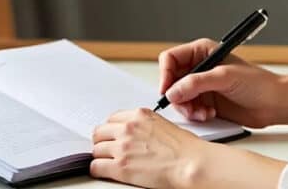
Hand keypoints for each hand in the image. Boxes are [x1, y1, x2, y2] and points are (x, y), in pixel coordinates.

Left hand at [90, 107, 209, 188]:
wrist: (191, 163)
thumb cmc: (185, 148)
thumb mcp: (163, 125)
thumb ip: (144, 126)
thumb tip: (136, 135)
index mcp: (139, 115)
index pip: (112, 119)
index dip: (110, 130)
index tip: (111, 136)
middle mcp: (128, 128)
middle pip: (100, 132)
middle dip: (102, 141)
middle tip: (106, 149)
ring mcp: (122, 147)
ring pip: (96, 150)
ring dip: (101, 157)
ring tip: (108, 162)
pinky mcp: (120, 167)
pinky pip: (96, 167)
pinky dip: (98, 170)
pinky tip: (104, 172)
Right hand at [159, 38, 281, 127]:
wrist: (274, 103)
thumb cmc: (257, 83)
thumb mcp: (225, 77)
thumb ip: (196, 83)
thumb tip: (173, 91)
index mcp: (202, 52)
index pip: (171, 58)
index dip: (165, 74)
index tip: (167, 90)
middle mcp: (199, 67)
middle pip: (171, 80)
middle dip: (177, 95)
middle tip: (187, 106)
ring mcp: (202, 86)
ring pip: (178, 97)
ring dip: (187, 108)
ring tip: (203, 112)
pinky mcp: (206, 101)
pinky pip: (189, 109)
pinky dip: (195, 114)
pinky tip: (210, 114)